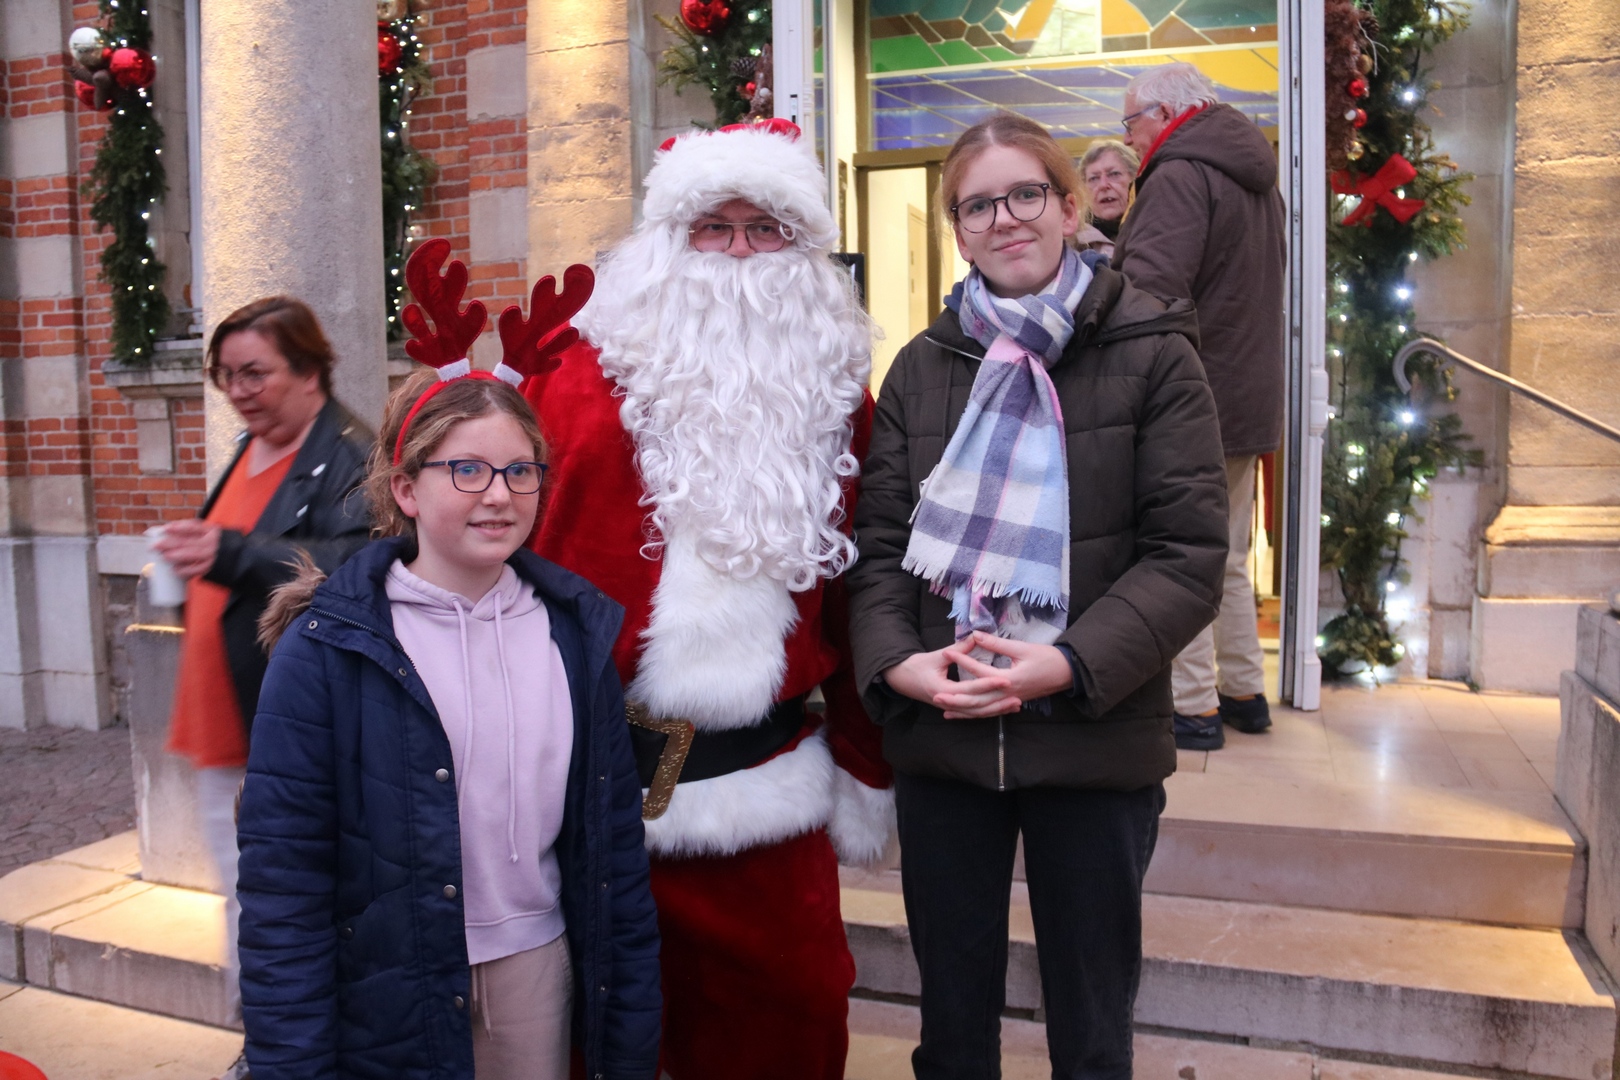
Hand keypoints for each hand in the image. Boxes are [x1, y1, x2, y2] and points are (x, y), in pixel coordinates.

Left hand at [153, 519, 221, 580]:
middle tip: (155, 545)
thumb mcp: (211, 533)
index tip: (165, 529)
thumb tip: (170, 531)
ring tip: (164, 556)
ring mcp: (211, 555)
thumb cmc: (219, 544)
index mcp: (210, 530)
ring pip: (191, 554)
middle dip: (170, 543)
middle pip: (188, 541)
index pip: (193, 527)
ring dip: (176, 555)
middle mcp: (211, 542)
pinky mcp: (211, 567)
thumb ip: (194, 532)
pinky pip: (196, 569)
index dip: (178, 527)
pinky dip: (185, 570)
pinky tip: (175, 570)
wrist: (240, 557)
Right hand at [882, 647, 1017, 719]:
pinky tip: (1003, 709)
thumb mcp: (937, 655)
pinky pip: (973, 713)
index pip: (970, 689)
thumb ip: (958, 649)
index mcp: (942, 690)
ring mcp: (951, 708)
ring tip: (1016, 706)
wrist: (902, 679)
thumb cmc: (917, 666)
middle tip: (1018, 698)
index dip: (989, 684)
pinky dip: (989, 712)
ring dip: (997, 710)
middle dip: (998, 702)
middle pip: (977, 706)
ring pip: (977, 713)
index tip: (1006, 679)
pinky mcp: (954, 708)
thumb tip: (975, 636)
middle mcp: (948, 703)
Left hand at [942, 633, 1074, 710]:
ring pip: (982, 710)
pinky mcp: (1011, 703)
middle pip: (976, 700)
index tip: (946, 652)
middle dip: (955, 698)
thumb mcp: (1021, 648)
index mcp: (1009, 679)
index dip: (962, 660)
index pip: (980, 671)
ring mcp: (1009, 701)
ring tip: (943, 708)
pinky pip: (989, 711)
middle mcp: (1007, 694)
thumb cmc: (1047, 658)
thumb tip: (976, 635)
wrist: (1067, 673)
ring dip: (962, 710)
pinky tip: (961, 713)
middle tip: (935, 695)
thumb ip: (997, 644)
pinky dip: (974, 713)